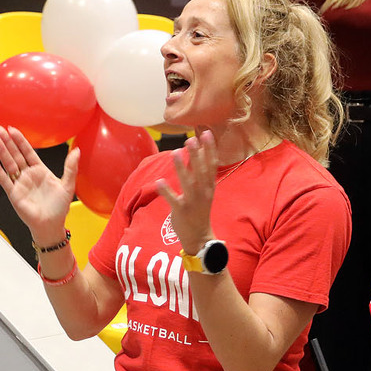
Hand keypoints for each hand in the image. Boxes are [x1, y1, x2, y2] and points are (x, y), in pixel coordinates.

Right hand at [0, 123, 77, 245]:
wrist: (51, 226)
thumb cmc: (59, 207)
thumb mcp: (67, 185)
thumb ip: (70, 167)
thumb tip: (77, 150)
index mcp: (40, 170)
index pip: (27, 151)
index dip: (20, 140)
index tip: (13, 129)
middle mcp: (27, 175)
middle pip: (15, 154)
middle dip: (7, 141)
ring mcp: (19, 184)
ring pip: (8, 163)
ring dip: (1, 151)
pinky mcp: (14, 194)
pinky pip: (4, 180)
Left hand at [155, 131, 218, 252]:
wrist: (199, 237)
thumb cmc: (200, 210)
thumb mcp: (205, 191)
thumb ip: (201, 173)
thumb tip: (197, 151)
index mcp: (209, 186)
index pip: (212, 164)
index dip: (210, 149)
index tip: (207, 133)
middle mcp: (203, 193)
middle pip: (201, 171)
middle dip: (197, 154)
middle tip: (191, 138)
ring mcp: (192, 202)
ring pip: (188, 183)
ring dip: (182, 168)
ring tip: (176, 153)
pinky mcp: (181, 211)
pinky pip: (173, 200)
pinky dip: (166, 191)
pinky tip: (159, 181)